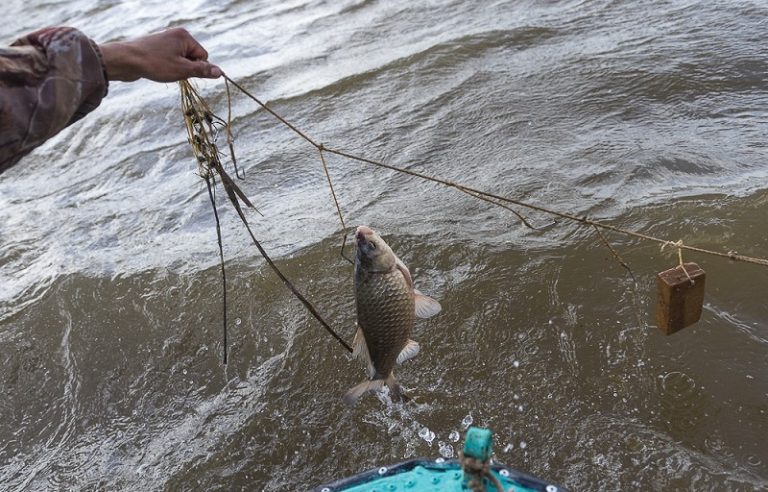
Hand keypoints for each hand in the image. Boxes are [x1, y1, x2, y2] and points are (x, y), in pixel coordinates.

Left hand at [100, 28, 221, 81]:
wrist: (125, 60)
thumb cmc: (155, 64)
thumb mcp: (182, 70)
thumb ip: (202, 71)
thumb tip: (220, 72)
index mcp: (185, 36)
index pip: (203, 56)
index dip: (196, 68)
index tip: (182, 71)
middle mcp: (176, 35)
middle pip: (192, 58)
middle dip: (185, 68)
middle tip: (171, 71)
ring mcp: (165, 40)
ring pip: (181, 60)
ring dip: (176, 69)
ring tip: (162, 70)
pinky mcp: (156, 47)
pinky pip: (170, 60)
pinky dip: (166, 67)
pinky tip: (156, 69)